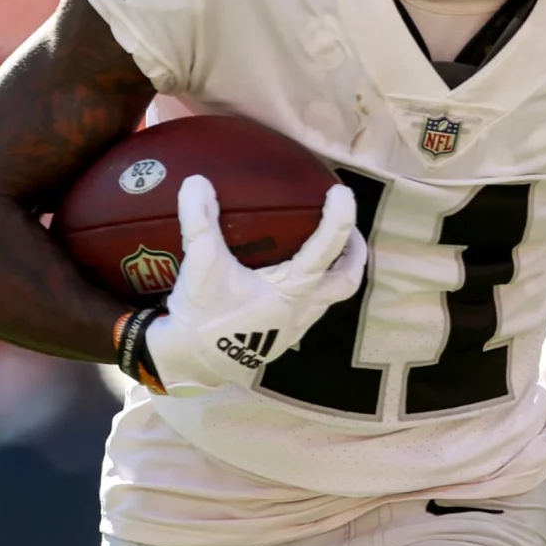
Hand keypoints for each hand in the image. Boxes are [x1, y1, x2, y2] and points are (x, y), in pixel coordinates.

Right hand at [143, 176, 364, 393]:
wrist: (190, 364)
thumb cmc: (202, 317)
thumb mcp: (200, 266)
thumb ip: (199, 222)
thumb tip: (197, 181)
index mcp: (293, 291)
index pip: (328, 249)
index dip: (340, 218)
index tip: (341, 192)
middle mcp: (302, 310)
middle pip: (347, 282)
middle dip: (354, 254)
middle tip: (349, 230)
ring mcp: (295, 327)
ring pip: (331, 298)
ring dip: (334, 273)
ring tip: (326, 250)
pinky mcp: (282, 337)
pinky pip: (311, 309)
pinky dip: (312, 289)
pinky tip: (291, 278)